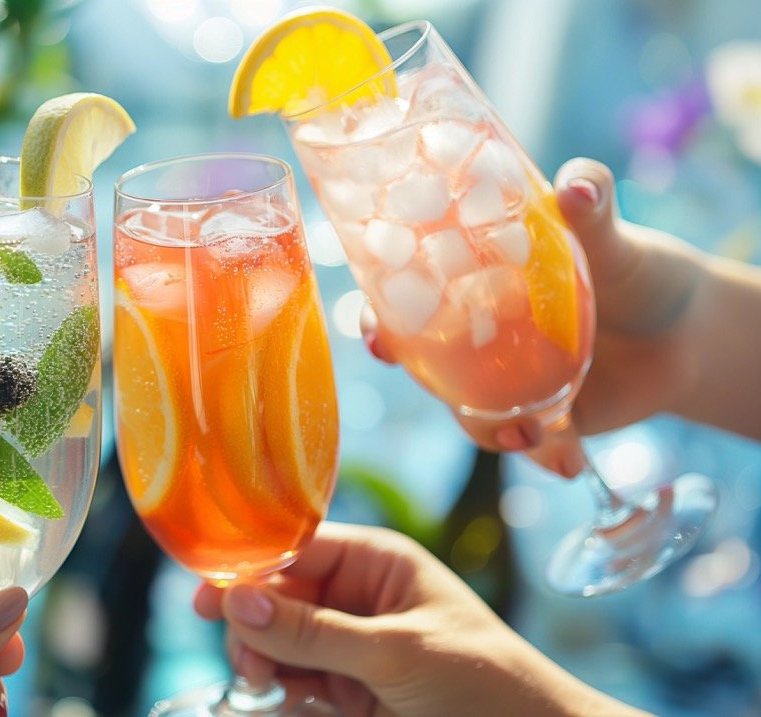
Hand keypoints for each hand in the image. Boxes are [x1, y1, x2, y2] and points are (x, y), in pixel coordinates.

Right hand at [194, 522, 650, 716]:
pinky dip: (284, 692)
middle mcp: (358, 597)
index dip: (248, 569)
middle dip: (255, 626)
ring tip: (271, 686)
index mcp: (376, 562)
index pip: (295, 549)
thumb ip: (313, 630)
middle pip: (277, 598)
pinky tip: (291, 700)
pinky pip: (296, 681)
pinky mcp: (350, 691)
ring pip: (279, 644)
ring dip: (265, 664)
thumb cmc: (485, 683)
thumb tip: (236, 599)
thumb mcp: (395, 652)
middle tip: (251, 664)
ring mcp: (352, 646)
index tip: (205, 598)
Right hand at [362, 158, 711, 455]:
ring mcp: (504, 380)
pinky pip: (523, 443)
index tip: (376, 330)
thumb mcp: (613, 236)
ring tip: (532, 434)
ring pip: (468, 412)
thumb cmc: (638, 272)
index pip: (406, 296)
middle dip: (417, 379)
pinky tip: (569, 461)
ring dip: (487, 431)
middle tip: (437, 390)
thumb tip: (576, 184)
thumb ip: (593, 206)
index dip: (379, 315)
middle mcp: (477, 334)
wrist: (689, 336)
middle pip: (421, 358)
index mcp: (474, 285)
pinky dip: (545, 456)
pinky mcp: (538, 419)